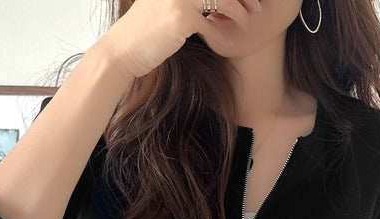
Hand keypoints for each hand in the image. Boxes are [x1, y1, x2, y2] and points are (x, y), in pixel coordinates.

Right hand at [98, 0, 261, 79]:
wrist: (123, 52)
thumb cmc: (144, 34)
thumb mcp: (163, 8)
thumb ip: (187, 2)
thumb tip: (213, 4)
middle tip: (256, 6)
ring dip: (239, 10)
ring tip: (248, 21)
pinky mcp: (182, 16)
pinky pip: (213, 20)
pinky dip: (223, 30)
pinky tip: (227, 37)